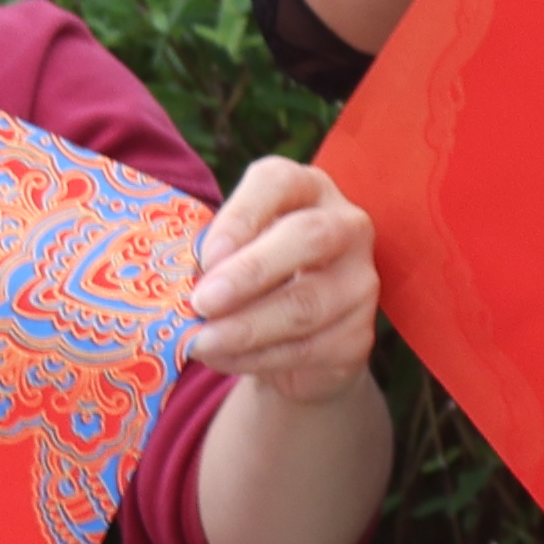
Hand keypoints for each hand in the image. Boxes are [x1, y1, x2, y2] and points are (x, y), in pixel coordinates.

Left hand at [176, 150, 381, 405]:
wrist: (295, 338)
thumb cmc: (251, 277)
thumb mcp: (230, 253)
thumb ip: (213, 258)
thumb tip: (183, 285)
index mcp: (306, 189)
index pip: (279, 184)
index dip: (241, 218)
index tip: (205, 258)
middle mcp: (345, 226)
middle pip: (308, 237)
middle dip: (250, 272)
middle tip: (202, 302)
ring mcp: (359, 281)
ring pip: (305, 304)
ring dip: (246, 327)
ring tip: (200, 342)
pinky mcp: (359, 335)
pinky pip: (306, 349)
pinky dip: (255, 358)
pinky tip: (221, 358)